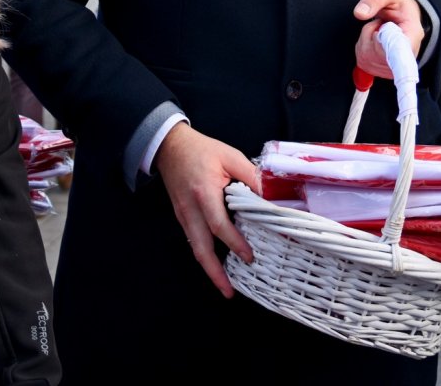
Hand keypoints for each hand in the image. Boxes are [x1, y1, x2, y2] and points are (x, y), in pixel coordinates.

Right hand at [152, 122, 258, 296]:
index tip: (249, 257)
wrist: (171, 147)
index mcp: (204, 193)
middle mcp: (190, 210)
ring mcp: (183, 216)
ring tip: (225, 286)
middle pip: (200, 249)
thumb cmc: (202, 150)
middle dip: (214, 273)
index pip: (219, 225)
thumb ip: (251, 176)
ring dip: (209, 268)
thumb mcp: (230, 156)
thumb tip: (270, 196)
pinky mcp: (182, 217)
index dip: (234, 243)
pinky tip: (217, 263)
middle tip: (229, 292)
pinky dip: (205, 255)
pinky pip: (194, 240)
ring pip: (196, 248)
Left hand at [353, 0, 425, 79]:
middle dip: (370, 34)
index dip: (384, 48)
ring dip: (366, 40)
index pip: (399, 53)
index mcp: (412, 35)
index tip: (377, 38)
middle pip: (376, 53)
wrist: (403, 16)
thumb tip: (360, 13)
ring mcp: (396, 66)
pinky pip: (363, 61)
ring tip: (378, 30)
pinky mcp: (383, 71)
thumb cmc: (398, 5)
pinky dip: (363, 48)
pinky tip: (374, 40)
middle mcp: (407, 55)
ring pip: (367, 57)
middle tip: (380, 23)